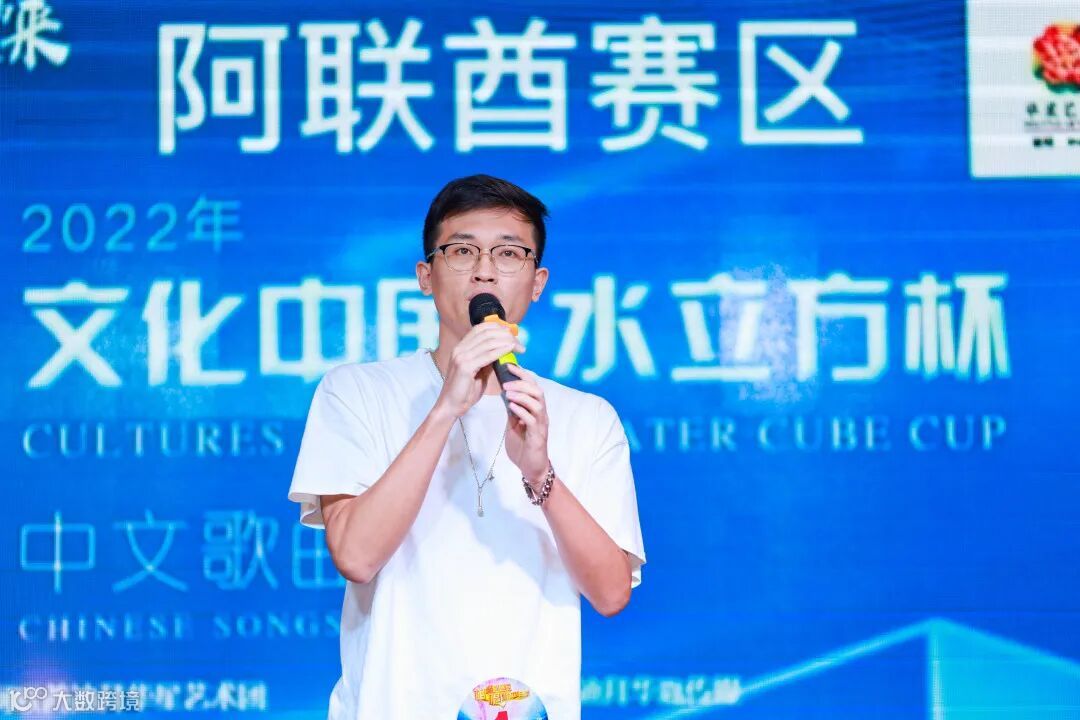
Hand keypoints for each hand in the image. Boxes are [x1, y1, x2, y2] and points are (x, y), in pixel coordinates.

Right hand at [434, 322, 523, 418]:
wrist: (451, 406)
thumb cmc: (466, 391)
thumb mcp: (479, 371)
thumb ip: (488, 359)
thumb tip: (503, 350)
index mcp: (461, 347)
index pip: (481, 328)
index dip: (498, 327)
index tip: (512, 334)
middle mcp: (460, 349)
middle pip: (487, 333)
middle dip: (506, 335)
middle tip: (519, 344)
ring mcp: (461, 357)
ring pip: (488, 342)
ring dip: (507, 342)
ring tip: (519, 348)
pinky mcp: (465, 367)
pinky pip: (487, 355)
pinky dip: (501, 350)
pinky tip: (510, 349)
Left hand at [502, 363, 549, 486]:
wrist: (531, 468)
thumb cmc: (523, 446)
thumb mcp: (514, 424)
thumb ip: (512, 409)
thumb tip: (504, 392)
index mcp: (535, 409)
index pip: (532, 386)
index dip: (522, 374)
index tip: (508, 365)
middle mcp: (541, 414)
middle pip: (537, 391)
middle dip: (522, 382)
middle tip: (506, 380)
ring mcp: (541, 425)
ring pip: (538, 403)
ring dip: (522, 395)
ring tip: (508, 392)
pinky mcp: (538, 437)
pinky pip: (532, 420)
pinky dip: (522, 411)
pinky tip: (511, 407)